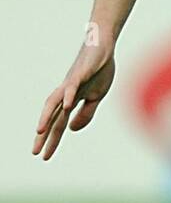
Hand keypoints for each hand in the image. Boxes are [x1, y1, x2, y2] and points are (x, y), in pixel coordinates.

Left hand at [33, 40, 116, 160]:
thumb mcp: (96, 97)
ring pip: (55, 100)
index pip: (59, 123)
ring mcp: (72, 82)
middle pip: (52, 115)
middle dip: (44, 134)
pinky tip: (67, 105)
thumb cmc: (99, 69)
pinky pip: (73, 85)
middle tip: (35, 152)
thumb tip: (71, 130)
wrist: (103, 45)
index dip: (51, 140)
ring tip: (39, 131)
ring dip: (46, 116)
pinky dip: (69, 95)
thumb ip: (85, 113)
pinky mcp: (81, 72)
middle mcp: (67, 92)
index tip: (43, 156)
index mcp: (71, 100)